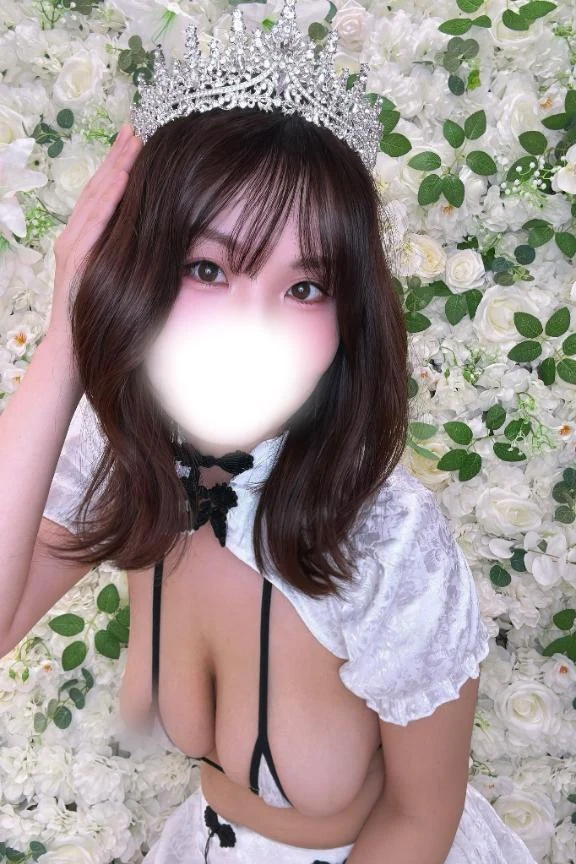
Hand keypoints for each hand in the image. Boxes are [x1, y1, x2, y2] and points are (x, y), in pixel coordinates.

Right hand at [46, 123, 142, 344]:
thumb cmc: (100, 323)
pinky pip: (95, 221)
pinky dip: (109, 197)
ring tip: (131, 142)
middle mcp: (75, 238)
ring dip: (115, 168)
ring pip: (96, 198)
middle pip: (98, 189)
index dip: (119, 169)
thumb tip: (160, 248)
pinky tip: (123, 178)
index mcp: (85, 243)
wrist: (70, 354)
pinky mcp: (76, 258)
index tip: (136, 145)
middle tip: (134, 130)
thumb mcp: (119, 286)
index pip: (103, 197)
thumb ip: (132, 263)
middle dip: (117, 158)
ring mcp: (73, 246)